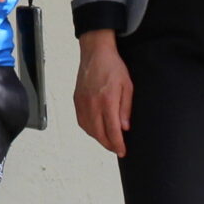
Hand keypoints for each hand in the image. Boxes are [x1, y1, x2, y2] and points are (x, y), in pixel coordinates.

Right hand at [73, 30, 133, 156]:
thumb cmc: (113, 67)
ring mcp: (82, 102)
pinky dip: (89, 130)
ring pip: (89, 129)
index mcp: (107, 100)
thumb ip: (126, 108)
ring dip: (99, 139)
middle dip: (108, 145)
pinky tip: (96, 130)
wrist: (95, 53)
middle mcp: (92, 104)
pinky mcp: (76, 100)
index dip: (117, 144)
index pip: (112, 130)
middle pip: (99, 133)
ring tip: (108, 141)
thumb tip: (125, 127)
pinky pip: (81, 121)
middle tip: (117, 149)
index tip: (122, 151)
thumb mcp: (128, 86)